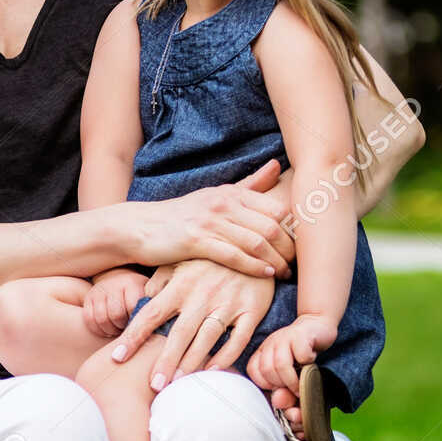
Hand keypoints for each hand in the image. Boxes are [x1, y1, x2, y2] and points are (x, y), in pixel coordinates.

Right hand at [83, 269, 149, 338]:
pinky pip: (89, 320)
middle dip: (123, 328)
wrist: (119, 280)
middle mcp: (114, 284)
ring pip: (102, 319)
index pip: (133, 307)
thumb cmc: (139, 295)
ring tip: (119, 331)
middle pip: (116, 315)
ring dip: (111, 331)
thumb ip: (153, 308)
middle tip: (129, 330)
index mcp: (133, 283)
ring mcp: (99, 290)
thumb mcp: (149, 296)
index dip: (137, 322)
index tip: (140, 326)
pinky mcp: (88, 298)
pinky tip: (108, 330)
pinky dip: (98, 330)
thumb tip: (156, 326)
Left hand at [108, 258, 277, 387]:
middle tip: (154, 385)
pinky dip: (226, 357)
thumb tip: (142, 300)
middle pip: (179, 334)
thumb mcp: (182, 261)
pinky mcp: (252, 310)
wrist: (255, 244)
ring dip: (192, 363)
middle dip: (165, 361)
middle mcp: (202, 295)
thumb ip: (161, 280)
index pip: (151, 314)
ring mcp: (228, 303)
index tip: (117, 356)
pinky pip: (238, 338)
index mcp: (181, 284)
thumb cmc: (211, 257)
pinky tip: (212, 371)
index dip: (133, 336)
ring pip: (207, 339)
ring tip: (177, 384)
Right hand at [131, 160, 297, 280]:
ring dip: (276, 261)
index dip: (294, 230)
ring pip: (256, 242)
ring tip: (286, 274)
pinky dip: (254, 267)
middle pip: (271, 227)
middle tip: (297, 265)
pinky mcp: (196, 241)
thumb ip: (250, 185)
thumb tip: (277, 165)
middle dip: (289, 249)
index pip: (276, 209)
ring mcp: (210, 222)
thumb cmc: (183, 215)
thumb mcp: (217, 195)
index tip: (301, 248)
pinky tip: (266, 275)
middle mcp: (223, 203)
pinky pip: (234, 256)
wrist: (140, 228)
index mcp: (232, 193)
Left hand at [246, 313, 337, 398]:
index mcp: (263, 352)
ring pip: (280, 364)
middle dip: (281, 385)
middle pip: (266, 370)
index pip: (253, 371)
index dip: (266, 384)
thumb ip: (285, 392)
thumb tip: (279, 403)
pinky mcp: (301, 335)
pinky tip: (311, 362)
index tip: (280, 388)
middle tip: (294, 388)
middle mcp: (271, 344)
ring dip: (292, 380)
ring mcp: (284, 338)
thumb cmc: (304, 354)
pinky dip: (308, 362)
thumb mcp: (291, 374)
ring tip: (301, 385)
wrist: (318, 326)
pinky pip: (301, 354)